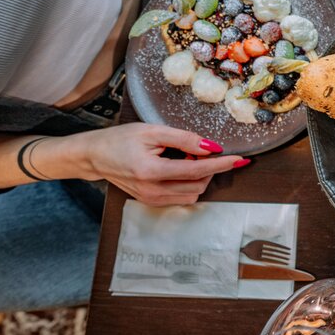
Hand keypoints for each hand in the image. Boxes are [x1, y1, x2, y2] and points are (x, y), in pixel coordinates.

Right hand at [72, 123, 248, 205]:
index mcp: (151, 172)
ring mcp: (151, 200)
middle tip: (198, 150)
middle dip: (208, 169)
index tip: (240, 160)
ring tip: (184, 158)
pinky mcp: (151, 202)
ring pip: (192, 194)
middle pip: (198, 185)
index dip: (221, 165)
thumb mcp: (153, 131)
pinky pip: (181, 197)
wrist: (94, 156)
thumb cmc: (120, 139)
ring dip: (198, 177)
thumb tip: (212, 147)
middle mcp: (152, 191)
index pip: (196, 172)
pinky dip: (188, 183)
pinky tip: (178, 168)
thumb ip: (184, 139)